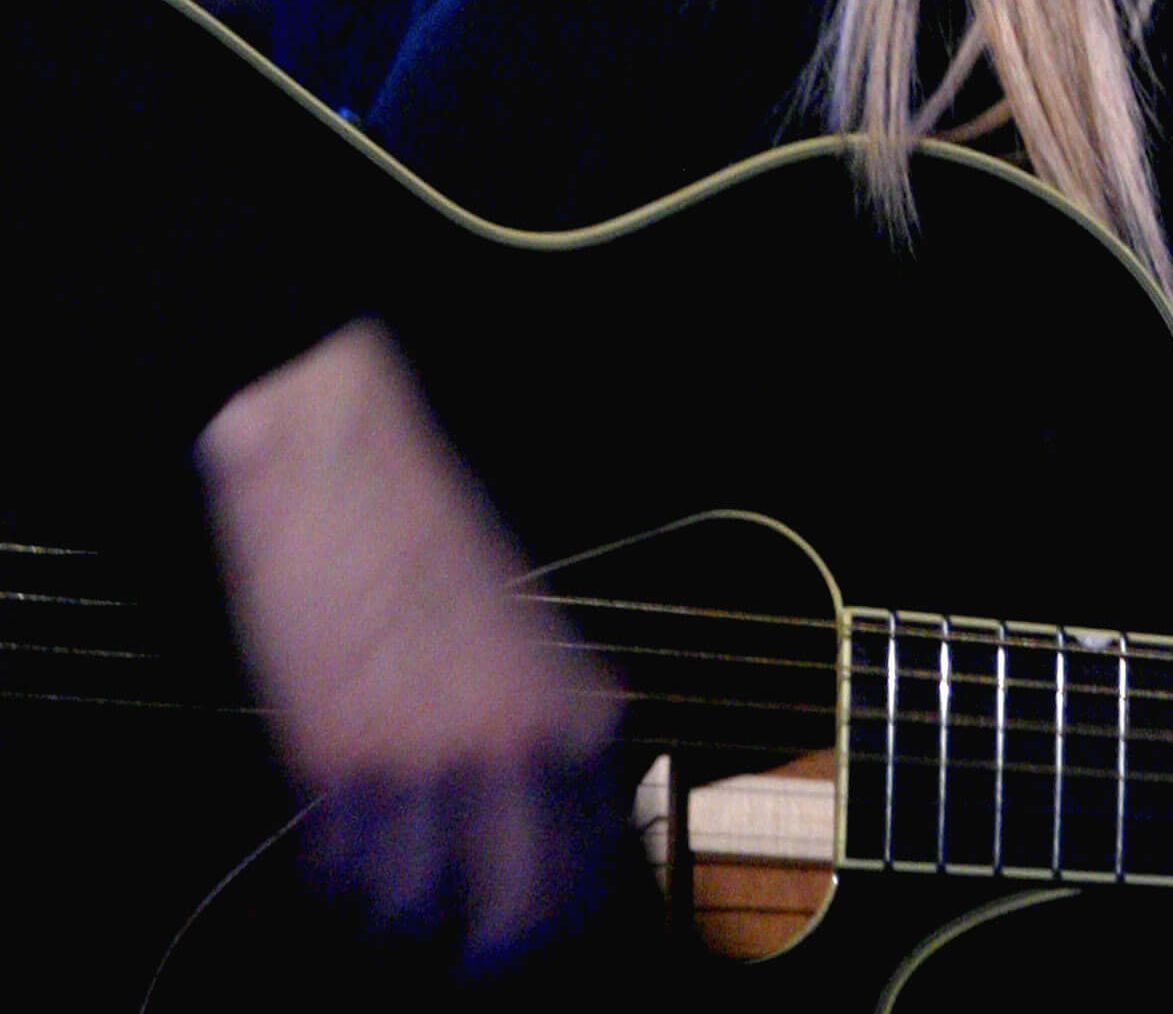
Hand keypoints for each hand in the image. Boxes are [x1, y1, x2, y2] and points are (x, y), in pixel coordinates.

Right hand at [195, 319, 625, 964]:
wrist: (339, 466)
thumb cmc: (431, 534)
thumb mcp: (527, 628)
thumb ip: (548, 723)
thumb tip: (554, 822)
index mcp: (577, 706)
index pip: (596, 866)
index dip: (562, 910)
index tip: (532, 919)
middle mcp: (517, 747)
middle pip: (516, 916)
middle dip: (488, 944)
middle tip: (463, 942)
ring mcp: (426, 760)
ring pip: (412, 912)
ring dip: (397, 904)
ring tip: (389, 870)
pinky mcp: (337, 763)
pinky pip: (339, 871)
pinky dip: (337, 868)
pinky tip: (341, 830)